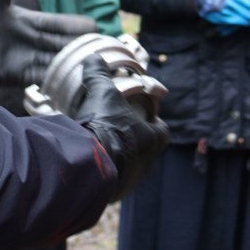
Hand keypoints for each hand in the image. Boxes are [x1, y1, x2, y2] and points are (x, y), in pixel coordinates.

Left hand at [0, 0, 96, 86]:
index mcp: (33, 22)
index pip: (62, 24)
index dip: (78, 26)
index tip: (93, 26)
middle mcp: (34, 42)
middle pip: (66, 45)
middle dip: (84, 48)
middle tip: (103, 52)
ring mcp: (27, 60)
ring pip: (58, 63)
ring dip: (73, 66)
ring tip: (92, 70)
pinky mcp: (16, 77)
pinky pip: (42, 79)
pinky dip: (55, 81)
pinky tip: (69, 83)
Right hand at [76, 55, 169, 201]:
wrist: (87, 162)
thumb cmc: (103, 125)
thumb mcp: (101, 93)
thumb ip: (98, 74)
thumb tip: (93, 57)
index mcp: (151, 138)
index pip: (162, 131)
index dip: (155, 123)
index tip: (146, 117)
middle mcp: (146, 163)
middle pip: (147, 151)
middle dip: (135, 142)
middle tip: (119, 131)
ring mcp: (131, 180)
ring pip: (131, 168)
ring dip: (121, 159)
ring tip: (103, 147)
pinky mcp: (114, 193)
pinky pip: (114, 182)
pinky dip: (107, 173)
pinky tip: (93, 163)